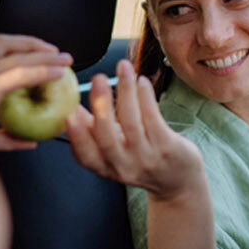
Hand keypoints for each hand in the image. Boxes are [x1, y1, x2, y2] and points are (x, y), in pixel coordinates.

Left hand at [0, 34, 72, 157]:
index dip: (46, 70)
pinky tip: (20, 52)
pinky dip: (10, 46)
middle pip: (16, 51)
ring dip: (28, 43)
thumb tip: (31, 142)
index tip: (62, 71)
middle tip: (63, 57)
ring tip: (46, 49)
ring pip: (2, 41)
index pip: (22, 71)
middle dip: (44, 52)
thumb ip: (12, 140)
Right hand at [66, 59, 203, 199]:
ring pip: (131, 122)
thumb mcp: (114, 151)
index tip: (69, 114)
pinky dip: (145, 96)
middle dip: (101, 105)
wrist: (178, 181)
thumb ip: (92, 131)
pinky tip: (141, 80)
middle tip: (98, 78)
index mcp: (106, 168)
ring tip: (123, 67)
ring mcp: (147, 158)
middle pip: (108, 138)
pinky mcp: (167, 147)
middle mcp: (125, 166)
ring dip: (126, 91)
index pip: (86, 156)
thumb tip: (69, 105)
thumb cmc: (141, 159)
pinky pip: (153, 117)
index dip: (77, 137)